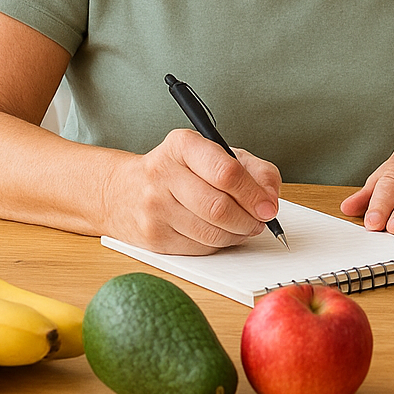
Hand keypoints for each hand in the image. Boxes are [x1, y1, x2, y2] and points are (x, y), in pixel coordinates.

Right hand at [101, 129, 282, 254]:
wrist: (123, 192)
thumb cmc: (180, 171)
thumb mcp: (217, 155)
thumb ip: (253, 169)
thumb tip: (270, 198)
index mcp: (182, 146)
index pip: (226, 172)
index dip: (254, 194)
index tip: (269, 207)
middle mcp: (163, 174)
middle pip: (219, 207)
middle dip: (249, 219)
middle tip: (260, 221)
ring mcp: (154, 208)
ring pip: (211, 232)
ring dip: (238, 234)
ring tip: (244, 226)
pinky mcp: (153, 237)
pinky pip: (199, 248)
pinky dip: (219, 244)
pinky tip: (221, 233)